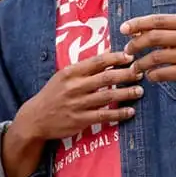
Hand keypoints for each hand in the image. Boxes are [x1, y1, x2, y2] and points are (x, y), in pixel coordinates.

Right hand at [14, 51, 143, 142]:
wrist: (35, 118)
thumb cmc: (53, 94)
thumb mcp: (63, 76)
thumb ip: (84, 68)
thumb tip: (109, 56)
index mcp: (71, 72)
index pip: (98, 61)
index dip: (116, 58)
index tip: (130, 56)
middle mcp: (74, 87)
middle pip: (106, 78)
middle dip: (126, 74)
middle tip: (139, 72)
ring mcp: (77, 104)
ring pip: (107, 97)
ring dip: (126, 93)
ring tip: (139, 91)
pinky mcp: (80, 120)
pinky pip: (104, 116)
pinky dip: (118, 114)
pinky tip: (130, 111)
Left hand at [123, 14, 175, 91]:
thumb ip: (164, 29)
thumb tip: (133, 29)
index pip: (157, 20)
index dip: (137, 23)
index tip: (123, 29)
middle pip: (154, 37)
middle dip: (136, 44)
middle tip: (128, 51)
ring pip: (156, 57)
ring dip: (140, 63)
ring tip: (135, 67)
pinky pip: (163, 73)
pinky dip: (151, 75)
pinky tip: (149, 75)